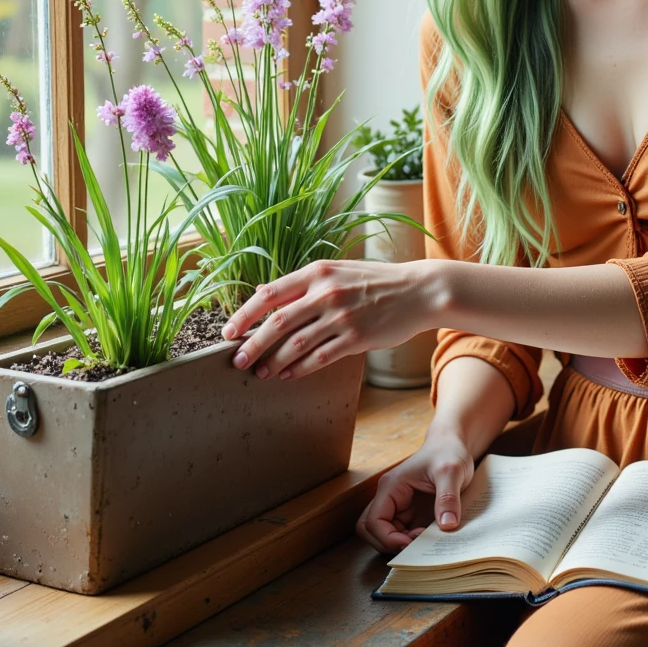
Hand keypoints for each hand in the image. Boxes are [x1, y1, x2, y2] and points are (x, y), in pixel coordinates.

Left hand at [221, 258, 439, 379]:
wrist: (419, 291)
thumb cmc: (376, 281)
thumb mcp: (338, 271)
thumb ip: (304, 283)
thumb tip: (263, 293)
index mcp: (318, 272)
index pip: (270, 294)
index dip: (244, 314)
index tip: (228, 332)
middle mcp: (327, 292)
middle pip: (277, 322)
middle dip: (252, 344)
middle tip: (237, 360)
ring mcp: (342, 316)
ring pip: (296, 344)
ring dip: (274, 361)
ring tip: (261, 373)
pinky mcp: (357, 338)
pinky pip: (320, 357)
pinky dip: (300, 368)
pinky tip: (289, 375)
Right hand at [356, 428, 474, 552]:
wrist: (454, 443)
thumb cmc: (448, 451)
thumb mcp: (451, 471)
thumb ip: (448, 498)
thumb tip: (446, 526)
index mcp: (391, 487)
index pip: (373, 521)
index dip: (388, 538)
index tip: (411, 544)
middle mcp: (390, 498)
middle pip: (371, 530)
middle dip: (389, 543)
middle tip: (415, 545)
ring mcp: (400, 507)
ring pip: (386, 534)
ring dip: (401, 544)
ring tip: (425, 540)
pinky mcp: (412, 513)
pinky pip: (404, 533)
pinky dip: (413, 541)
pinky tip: (432, 537)